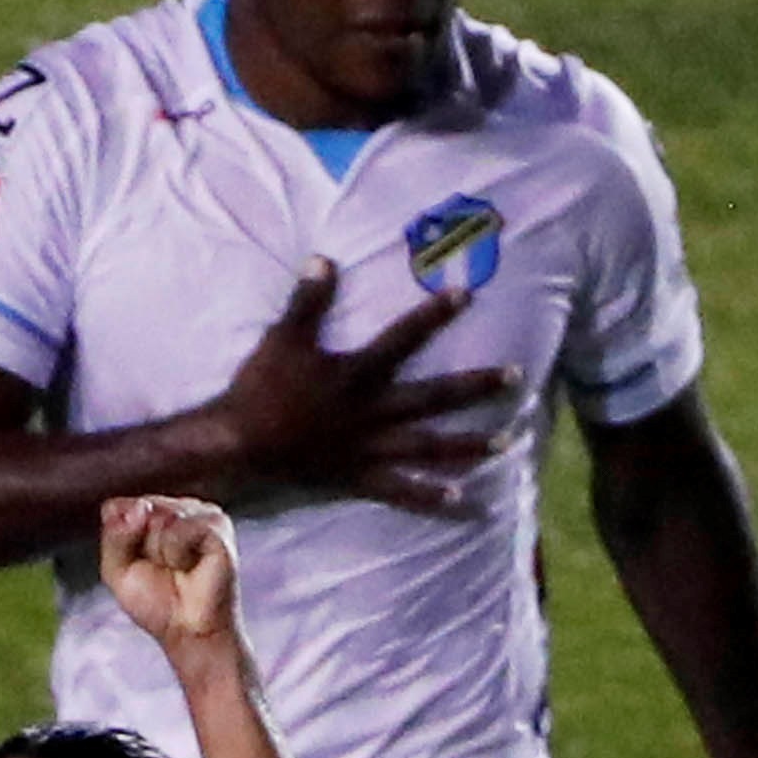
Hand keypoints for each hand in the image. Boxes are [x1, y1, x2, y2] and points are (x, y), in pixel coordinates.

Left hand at [93, 493, 239, 651]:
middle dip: (141, 548)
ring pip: (157, 517)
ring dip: (160, 553)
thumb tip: (141, 507)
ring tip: (178, 569)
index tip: (139, 564)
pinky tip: (191, 566)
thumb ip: (115, 535)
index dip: (120, 541)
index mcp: (152, 511)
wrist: (188, 631)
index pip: (116, 508)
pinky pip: (177, 529)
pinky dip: (176, 554)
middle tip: (163, 570)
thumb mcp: (117, 571)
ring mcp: (200, 511)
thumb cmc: (157, 603)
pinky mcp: (217, 524)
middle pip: (136, 510)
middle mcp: (177, 506)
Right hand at [201, 260, 509, 516]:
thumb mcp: (284, 338)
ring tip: (506, 442)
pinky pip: (400, 490)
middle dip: (476, 386)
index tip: (466, 296)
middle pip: (433, 397)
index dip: (434, 315)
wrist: (240, 448)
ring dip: (468, 444)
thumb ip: (308, 300)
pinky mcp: (358, 478)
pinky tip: (460, 498)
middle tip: (516, 378)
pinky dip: (429, 496)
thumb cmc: (261, 390)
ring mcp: (369, 448)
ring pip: (428, 447)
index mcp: (358, 374)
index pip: (404, 338)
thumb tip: (325, 259)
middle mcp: (373, 412)